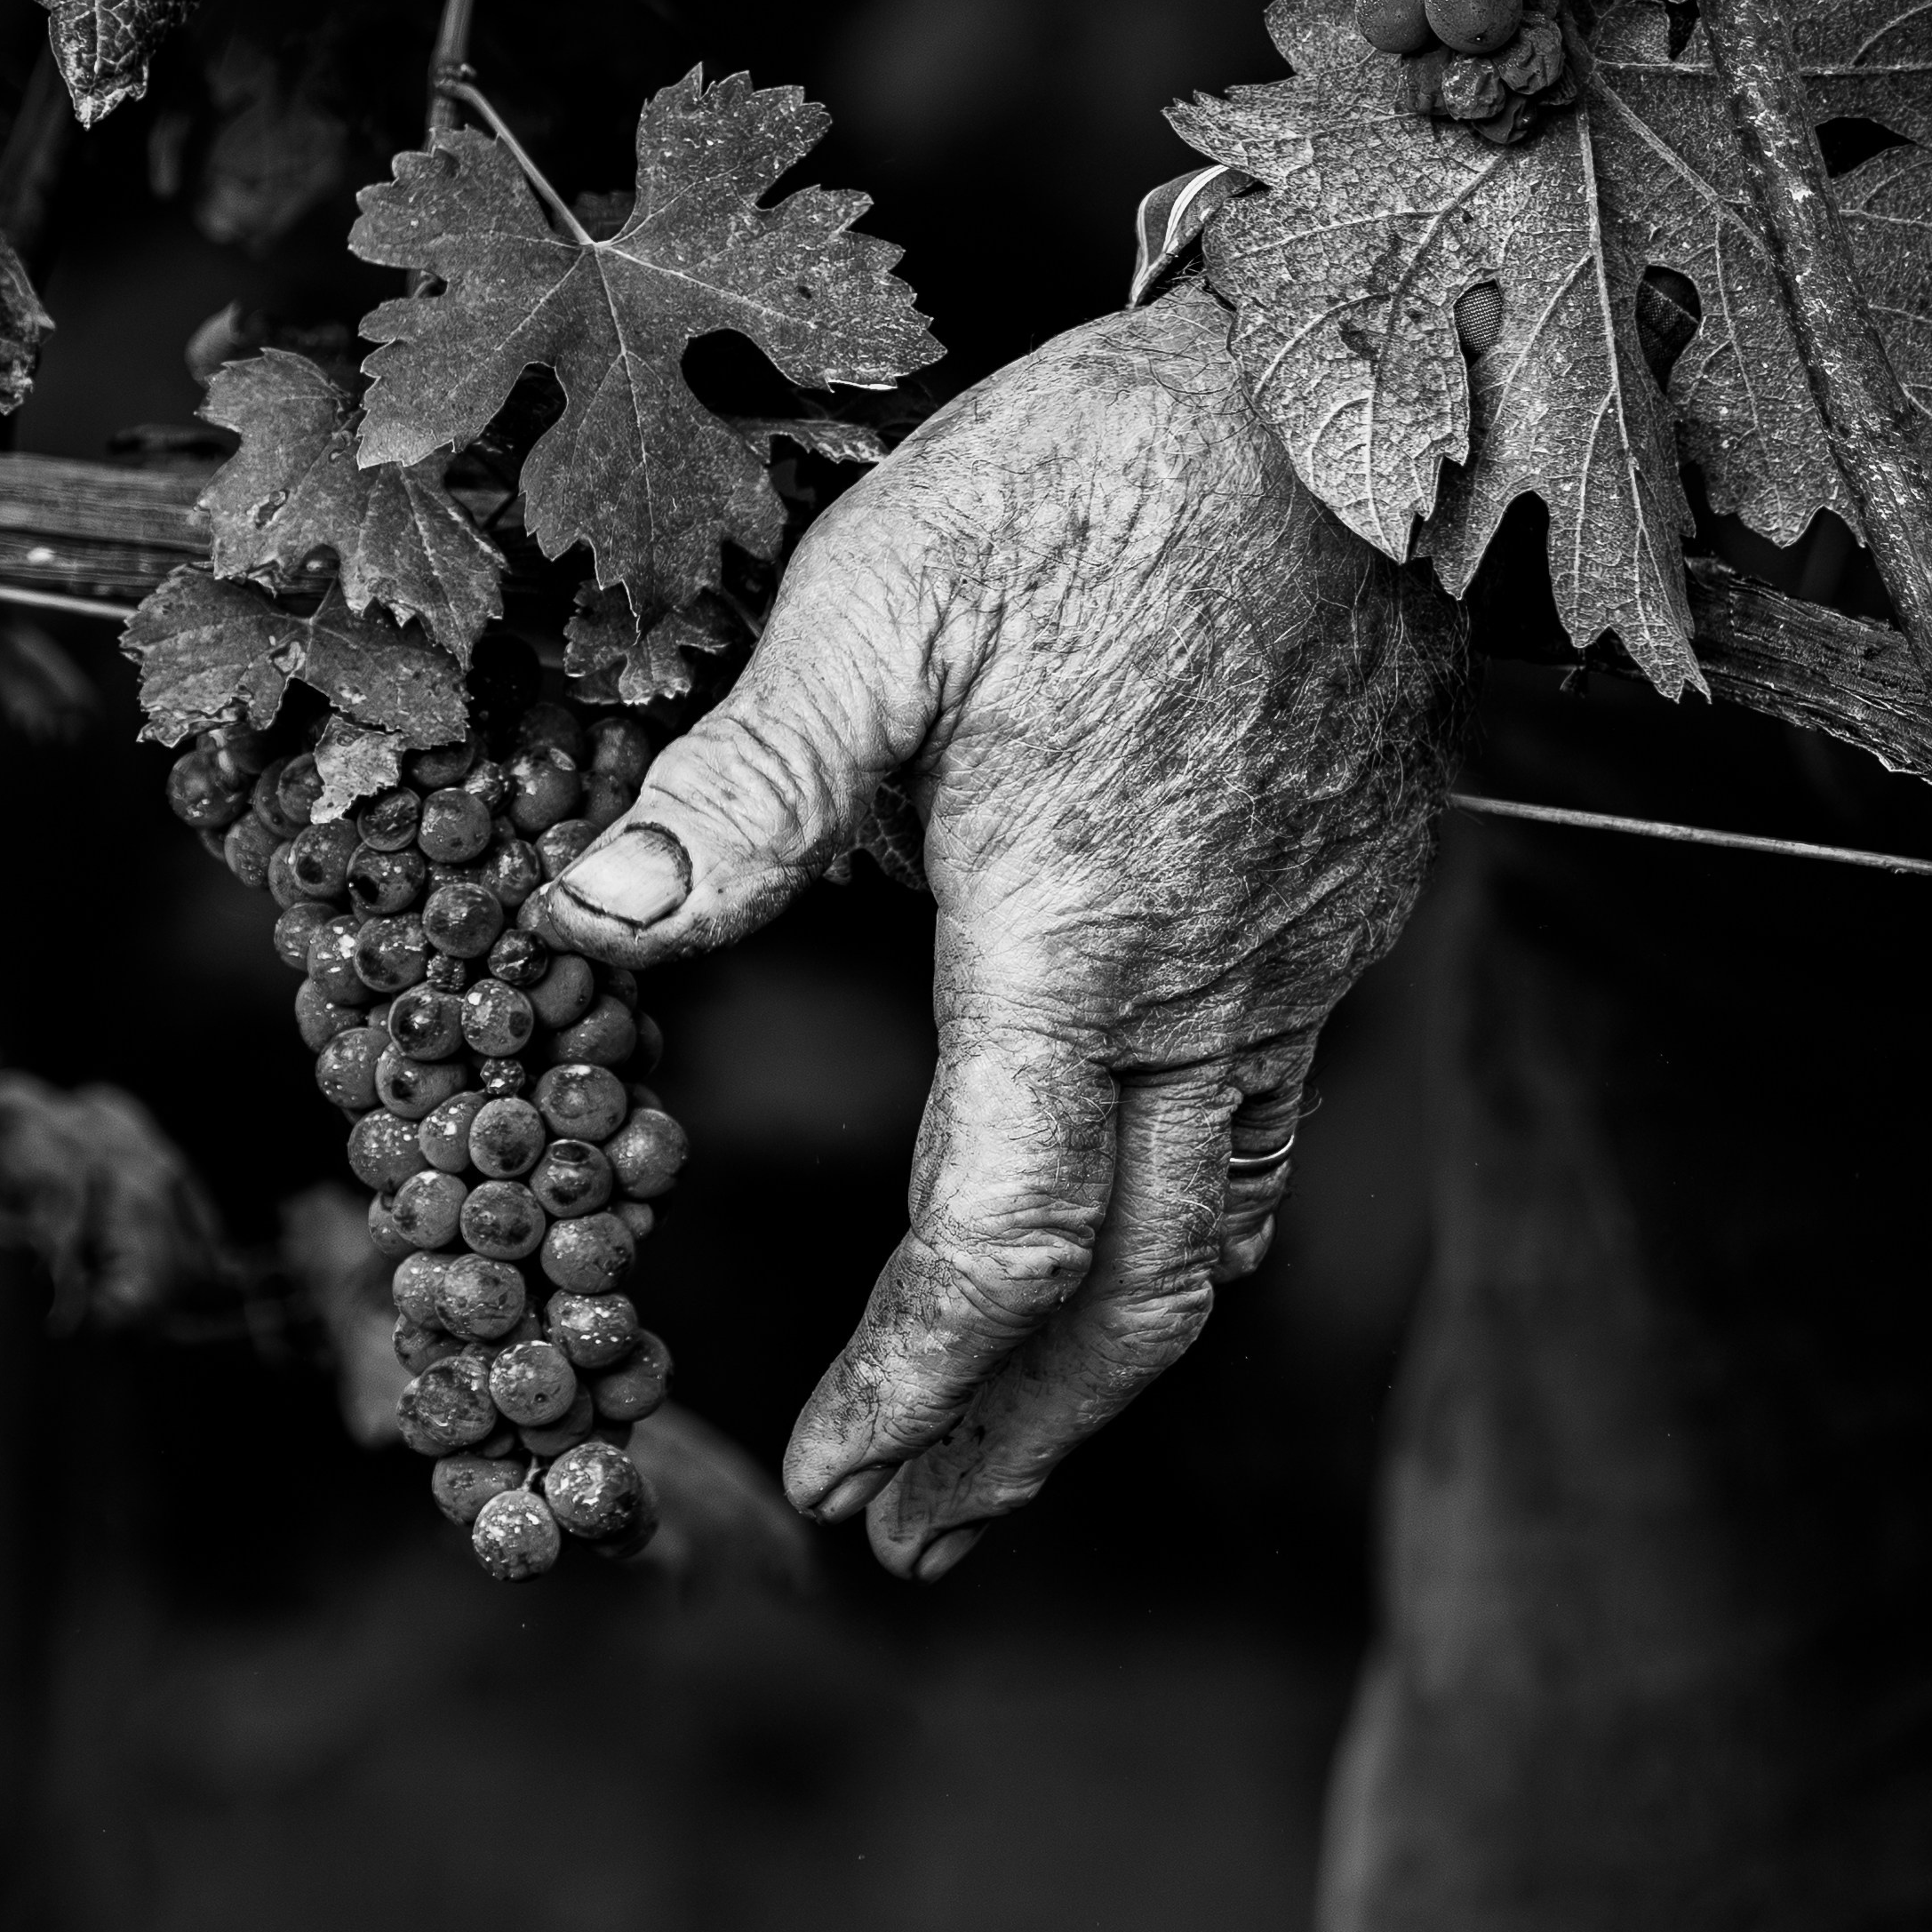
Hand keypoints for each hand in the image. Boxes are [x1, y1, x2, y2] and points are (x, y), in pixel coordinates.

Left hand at [547, 284, 1464, 1577]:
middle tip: (919, 1531)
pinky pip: (1267, 1109)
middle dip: (1020, 1434)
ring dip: (1107, 1352)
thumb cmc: (1095, 480)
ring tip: (1010, 1425)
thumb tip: (588, 922)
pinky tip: (1101, 1193)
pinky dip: (1174, 1214)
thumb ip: (745, 790)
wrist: (1333, 400)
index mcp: (1079, 934)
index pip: (999, 1237)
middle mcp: (1214, 985)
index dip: (913, 1378)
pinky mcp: (1343, 905)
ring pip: (1223, 1223)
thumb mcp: (879, 603)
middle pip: (1140, 1293)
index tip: (834, 1475)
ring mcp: (1300, 954)